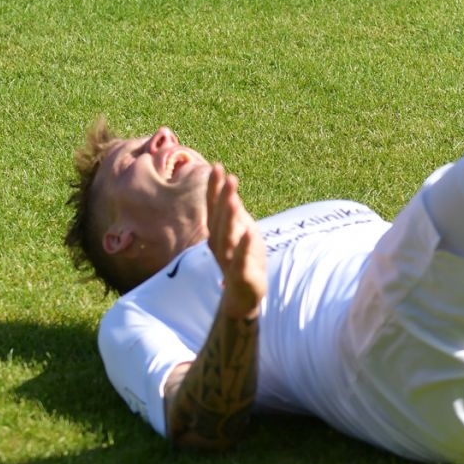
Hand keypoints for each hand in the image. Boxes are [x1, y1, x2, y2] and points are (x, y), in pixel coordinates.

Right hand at [206, 162, 266, 318]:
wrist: (242, 297)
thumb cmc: (243, 261)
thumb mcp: (240, 234)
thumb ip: (235, 215)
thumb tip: (230, 192)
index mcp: (218, 233)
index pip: (214, 206)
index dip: (215, 187)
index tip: (217, 166)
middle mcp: (219, 244)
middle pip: (220, 218)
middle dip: (223, 197)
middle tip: (228, 176)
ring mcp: (228, 260)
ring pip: (227, 236)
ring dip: (230, 218)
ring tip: (235, 199)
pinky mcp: (240, 274)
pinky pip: (241, 259)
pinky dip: (244, 246)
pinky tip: (249, 232)